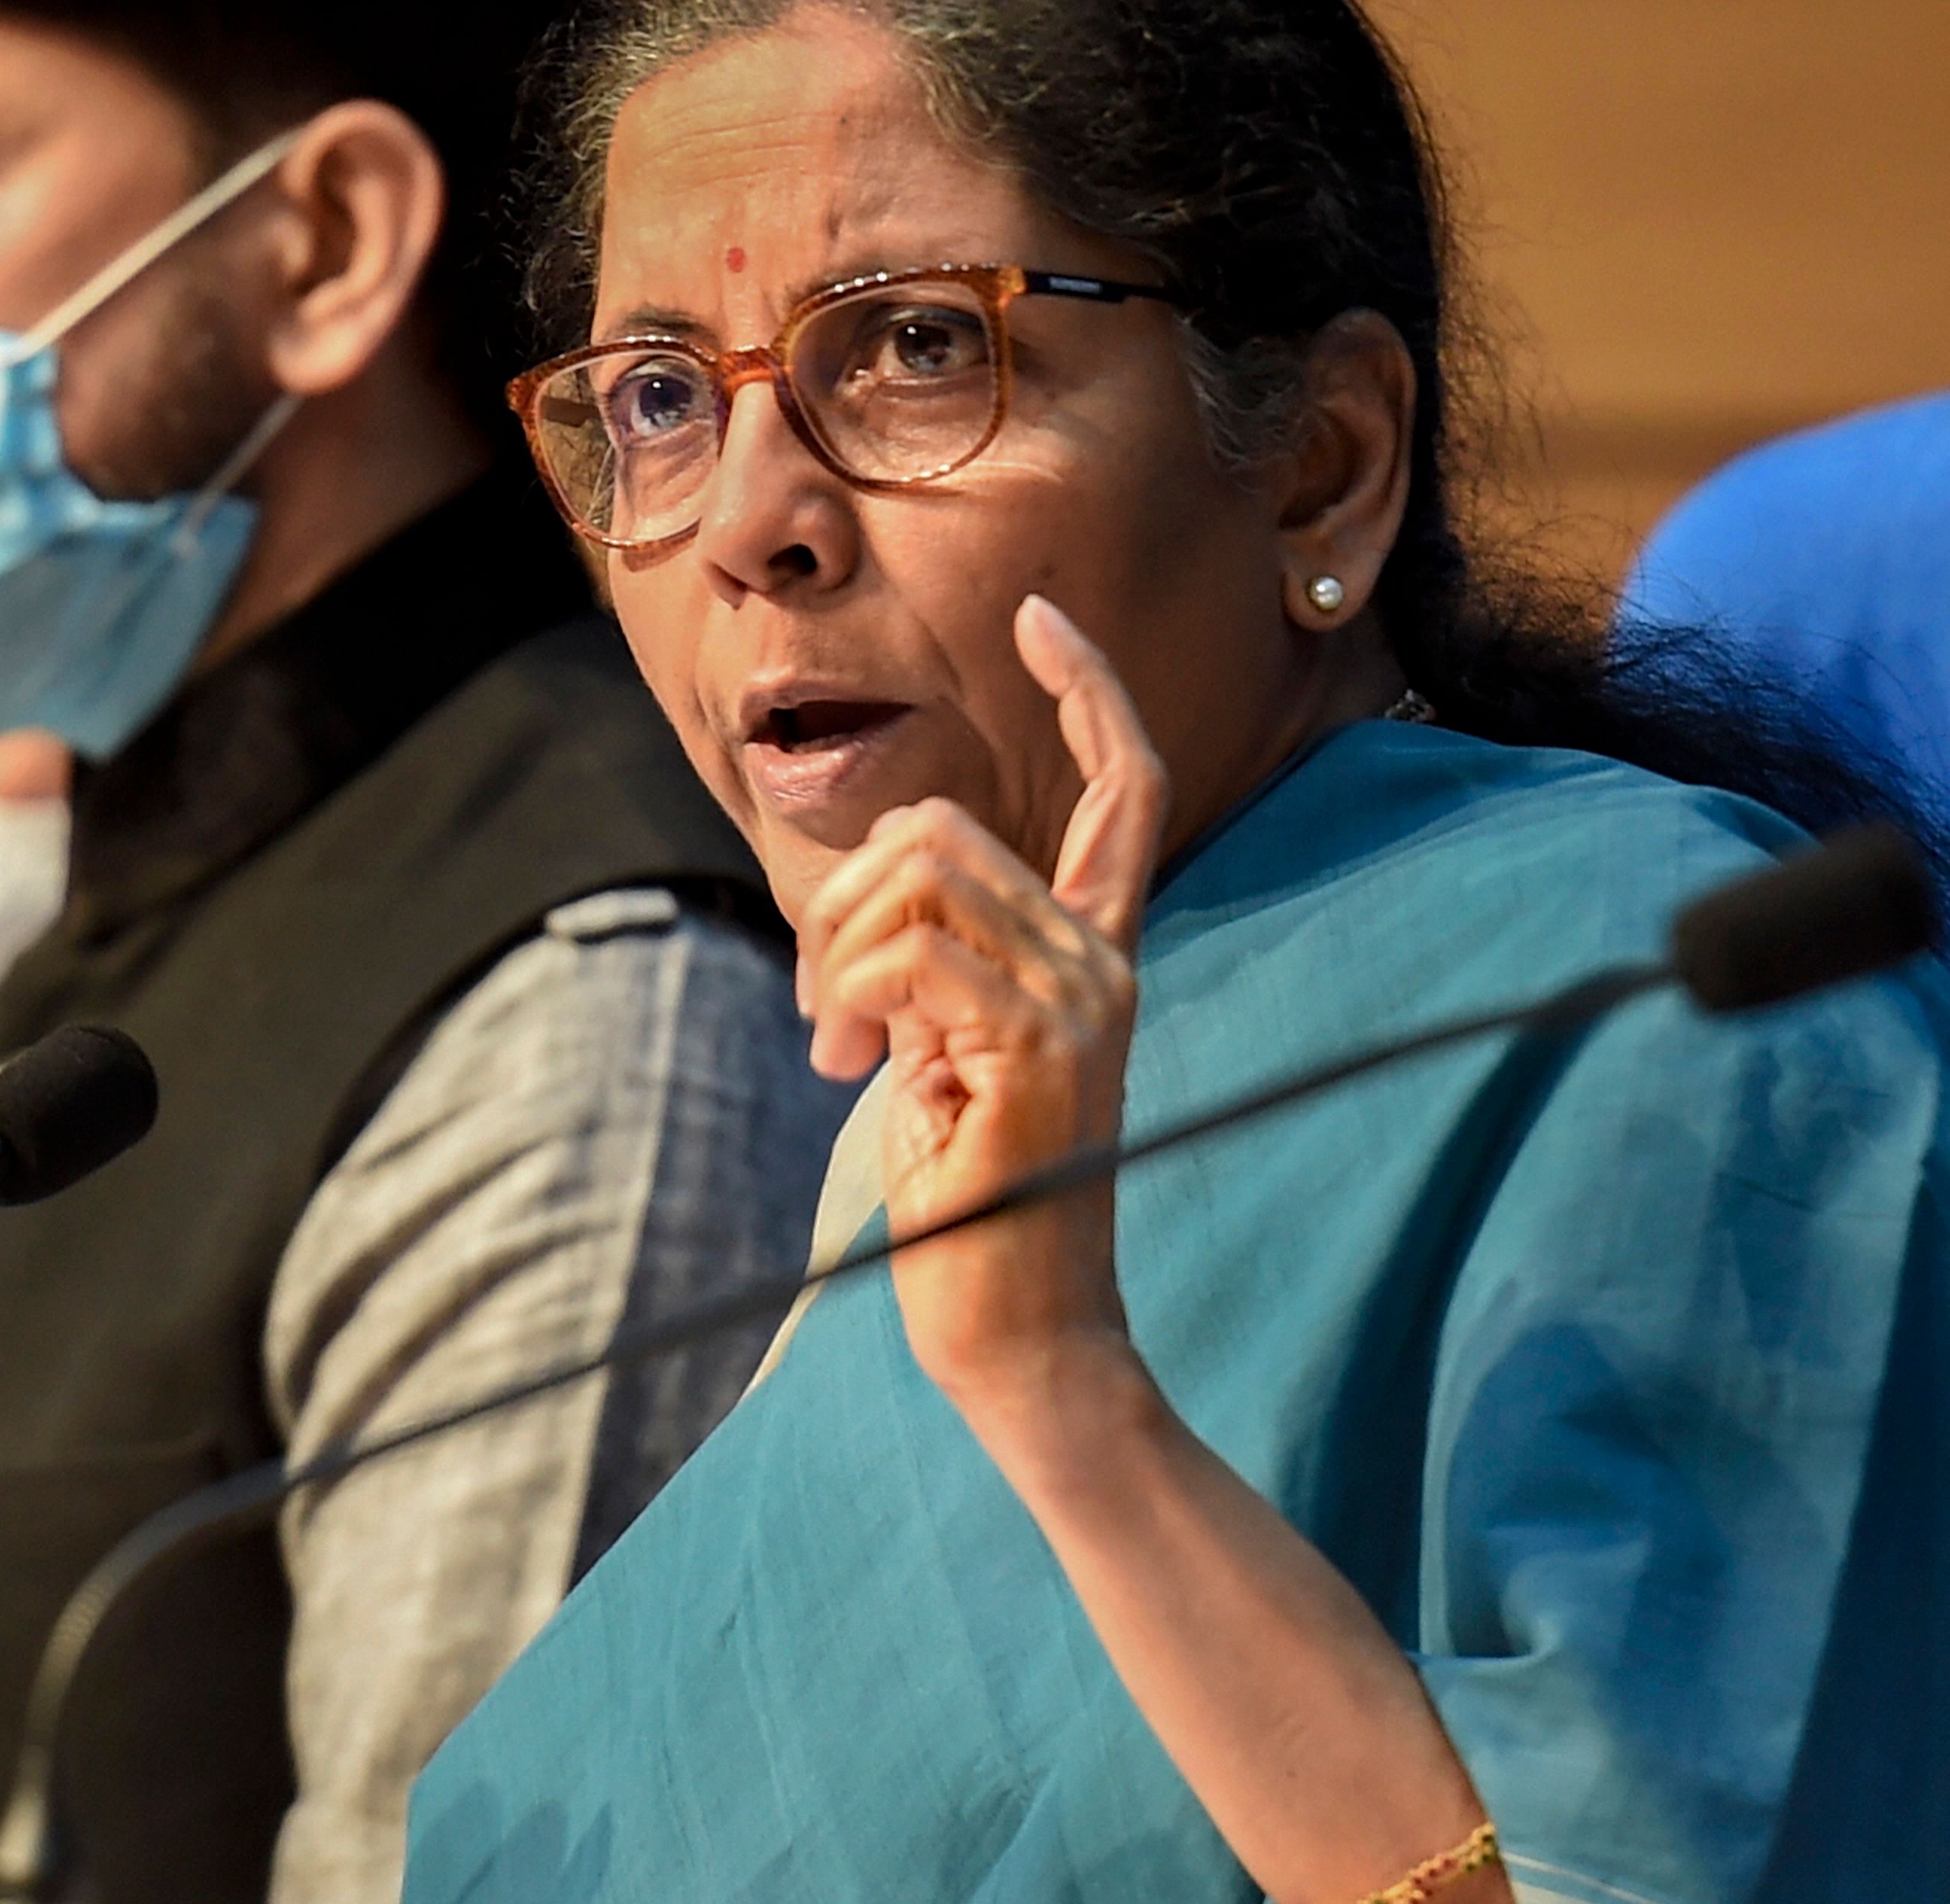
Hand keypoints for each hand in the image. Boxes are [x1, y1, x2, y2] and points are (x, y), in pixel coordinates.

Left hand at [793, 596, 1169, 1414]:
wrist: (1019, 1334)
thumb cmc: (972, 1205)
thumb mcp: (943, 1057)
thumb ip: (926, 969)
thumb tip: (857, 909)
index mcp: (1094, 953)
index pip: (1126, 785)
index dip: (1090, 688)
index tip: (1040, 616)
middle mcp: (1104, 962)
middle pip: (940, 826)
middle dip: (839, 898)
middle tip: (824, 1010)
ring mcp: (1079, 1002)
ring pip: (914, 876)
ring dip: (834, 953)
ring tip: (838, 1048)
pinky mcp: (1035, 1049)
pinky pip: (906, 955)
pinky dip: (850, 999)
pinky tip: (857, 1075)